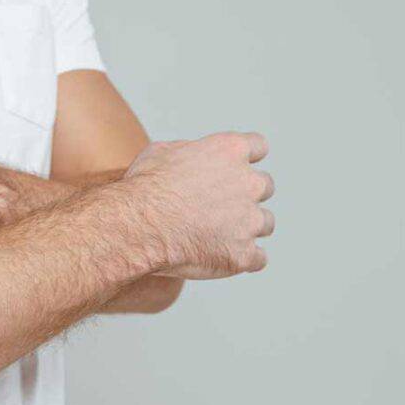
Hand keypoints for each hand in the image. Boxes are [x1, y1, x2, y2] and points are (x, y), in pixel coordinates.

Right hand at [121, 134, 274, 278]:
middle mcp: (248, 183)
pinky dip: (243, 258)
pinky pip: (258, 258)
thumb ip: (189, 152)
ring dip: (247, 228)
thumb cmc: (144, 189)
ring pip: (265, 223)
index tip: (236, 168)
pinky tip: (221, 258)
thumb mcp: (160, 152)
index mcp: (230, 151)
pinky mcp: (244, 254)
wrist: (139, 227)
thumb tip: (192, 158)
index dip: (247, 158)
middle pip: (265, 186)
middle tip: (219, 206)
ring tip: (217, 235)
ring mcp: (249, 220)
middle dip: (246, 195)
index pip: (258, 146)